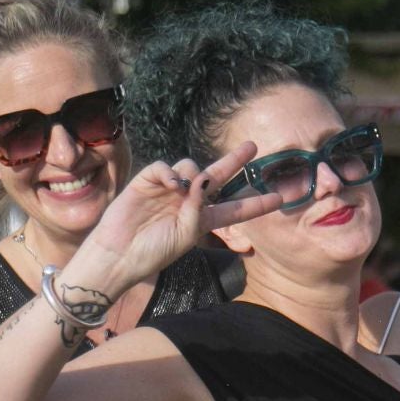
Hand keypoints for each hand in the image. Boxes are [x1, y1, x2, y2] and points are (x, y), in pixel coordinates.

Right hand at [78, 140, 283, 293]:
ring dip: (193, 173)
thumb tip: (205, 178)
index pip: (235, 209)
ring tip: (183, 190)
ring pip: (190, 166)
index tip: (279, 199)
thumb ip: (199, 208)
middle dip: (234, 161)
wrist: (120, 254)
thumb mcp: (186, 234)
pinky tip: (172, 184)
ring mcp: (169, 190)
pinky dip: (170, 172)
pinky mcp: (148, 181)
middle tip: (252, 146)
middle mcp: (189, 201)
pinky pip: (165, 167)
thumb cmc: (155, 251)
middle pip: (217, 176)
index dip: (256, 204)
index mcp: (203, 219)